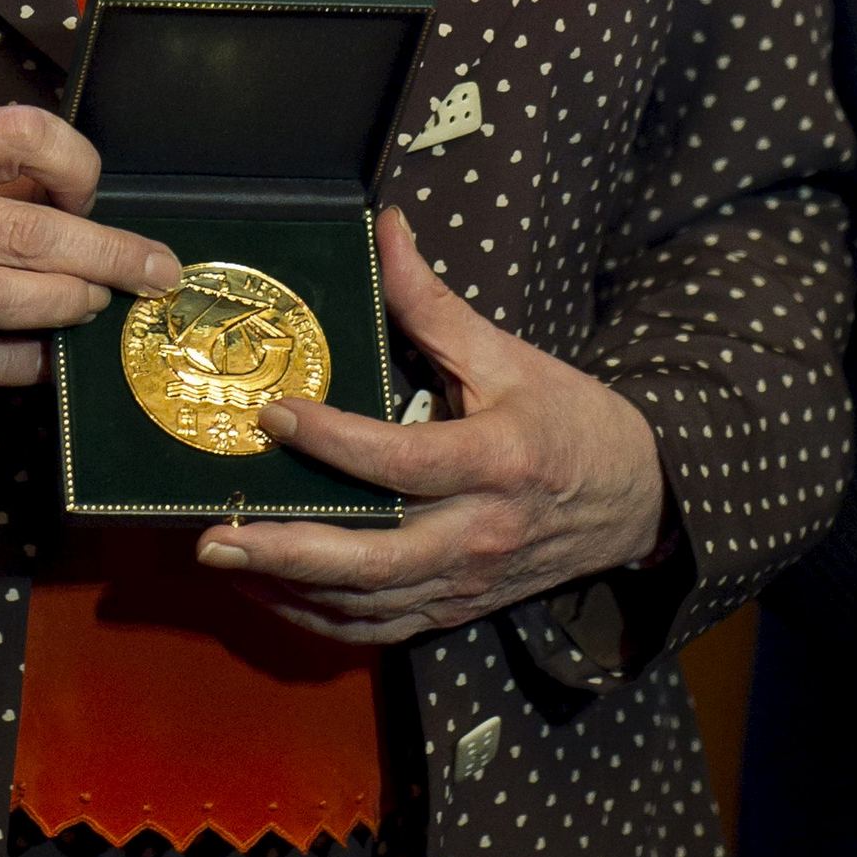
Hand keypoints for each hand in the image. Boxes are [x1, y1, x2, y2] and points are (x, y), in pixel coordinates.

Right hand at [0, 104, 177, 395]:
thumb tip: (81, 201)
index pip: (17, 132)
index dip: (75, 162)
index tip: (95, 191)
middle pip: (26, 229)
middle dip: (108, 253)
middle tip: (156, 272)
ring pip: (3, 299)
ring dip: (68, 308)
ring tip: (99, 310)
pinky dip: (21, 364)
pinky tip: (46, 362)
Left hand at [194, 208, 666, 644]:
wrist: (640, 501)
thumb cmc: (570, 420)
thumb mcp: (509, 355)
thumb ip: (433, 304)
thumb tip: (385, 227)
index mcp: (498, 462)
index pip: (405, 462)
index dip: (336, 443)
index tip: (274, 416)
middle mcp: (478, 533)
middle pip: (377, 558)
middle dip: (289, 552)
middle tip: (217, 533)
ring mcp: (465, 581)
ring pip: (368, 603)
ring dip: (288, 589)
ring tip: (222, 558)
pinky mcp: (455, 608)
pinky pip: (377, 629)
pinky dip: (316, 618)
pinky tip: (265, 591)